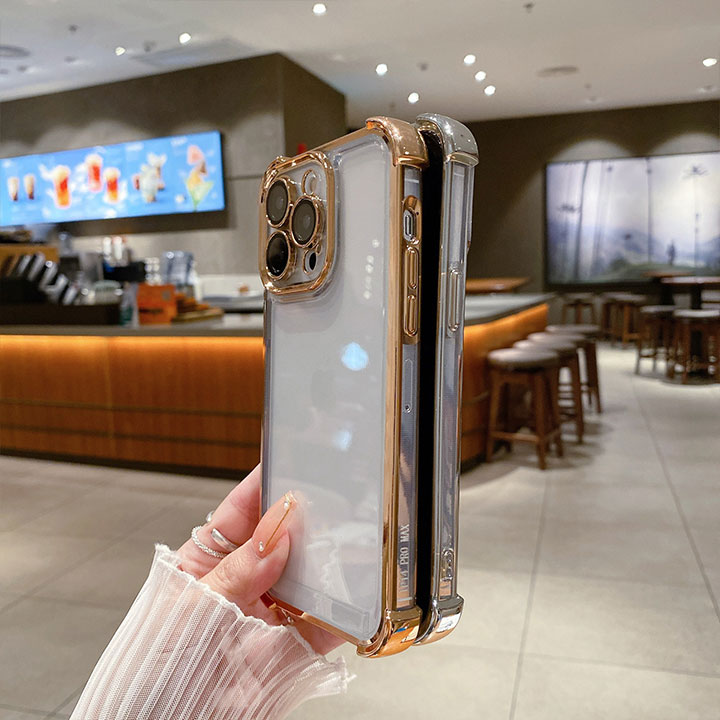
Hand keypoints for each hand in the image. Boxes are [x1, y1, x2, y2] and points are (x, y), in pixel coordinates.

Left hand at [177, 465, 342, 655]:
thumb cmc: (154, 668)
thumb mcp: (190, 607)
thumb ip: (237, 571)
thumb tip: (276, 532)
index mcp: (209, 563)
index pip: (241, 513)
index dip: (264, 487)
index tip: (288, 463)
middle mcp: (244, 582)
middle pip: (283, 538)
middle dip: (304, 519)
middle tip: (328, 500)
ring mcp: (270, 612)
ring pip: (308, 574)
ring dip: (328, 558)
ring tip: (347, 538)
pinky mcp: (293, 646)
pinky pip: (327, 620)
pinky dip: (345, 607)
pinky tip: (354, 591)